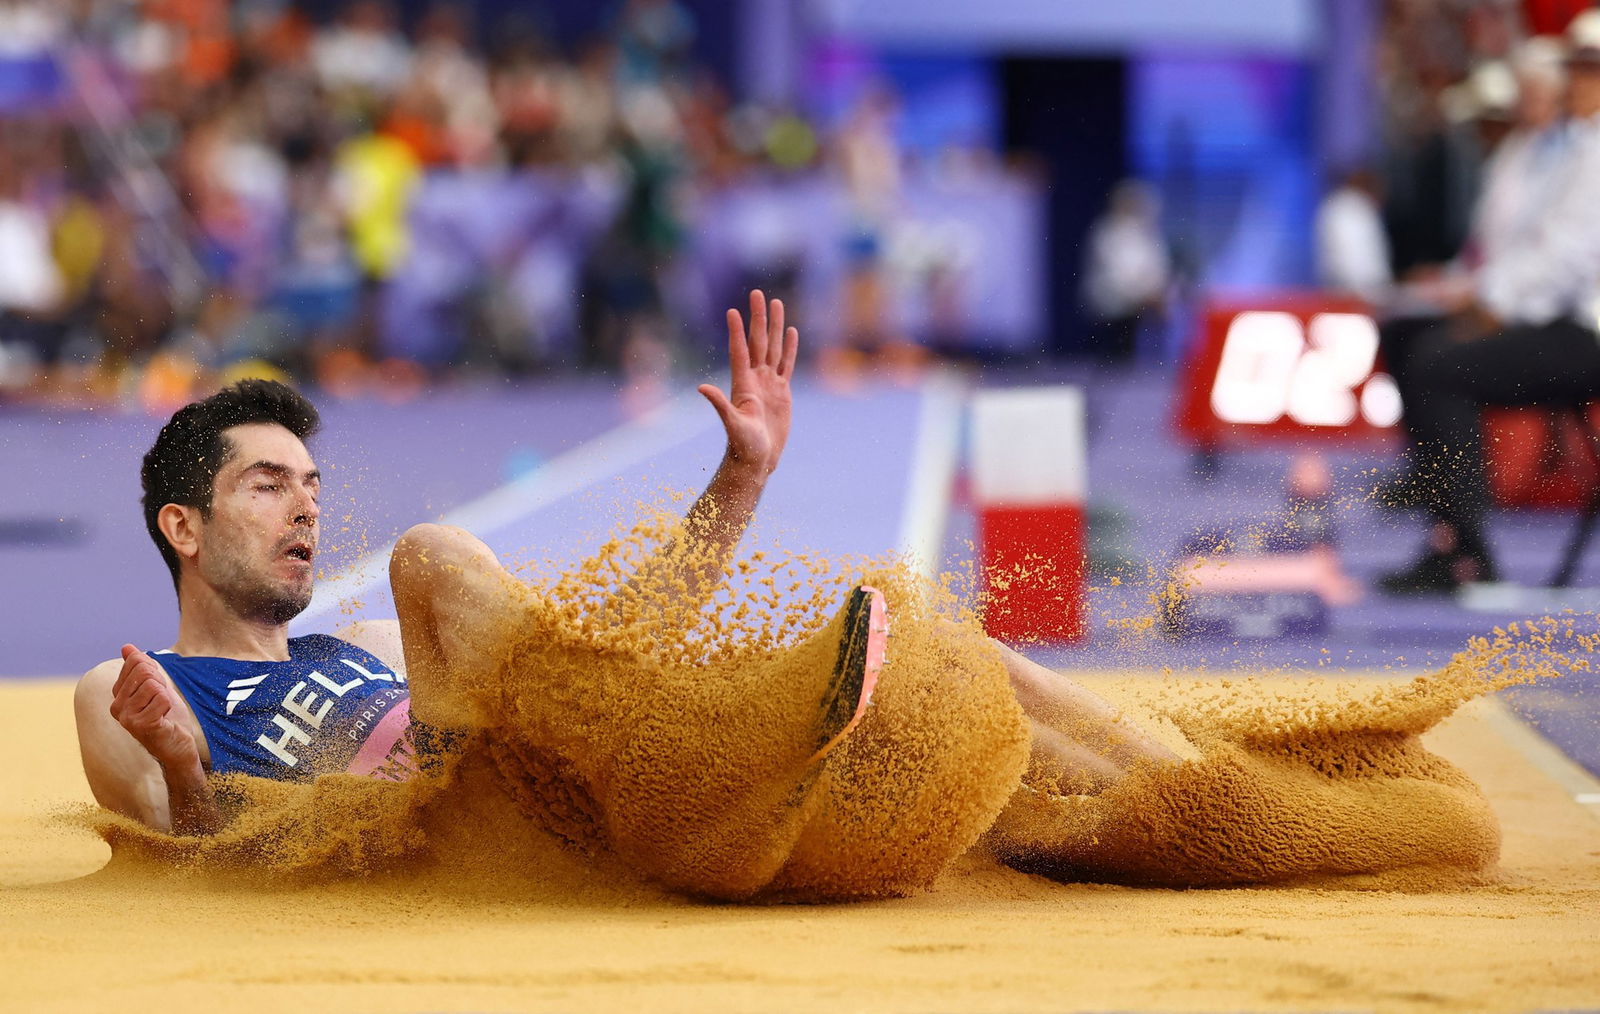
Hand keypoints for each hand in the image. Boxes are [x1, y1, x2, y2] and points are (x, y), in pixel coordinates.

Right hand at [109, 644, 198, 769]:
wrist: (177, 746)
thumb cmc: (167, 717)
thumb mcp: (155, 687)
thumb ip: (140, 667)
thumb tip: (126, 647)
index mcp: (118, 695)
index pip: (135, 662)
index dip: (155, 672)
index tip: (157, 690)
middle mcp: (117, 706)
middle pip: (144, 671)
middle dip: (161, 682)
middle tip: (162, 702)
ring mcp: (127, 717)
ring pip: (153, 685)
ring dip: (165, 695)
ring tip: (162, 711)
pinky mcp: (141, 725)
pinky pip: (162, 698)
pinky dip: (169, 705)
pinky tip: (165, 718)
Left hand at [697, 289, 797, 477]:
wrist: (757, 459)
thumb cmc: (743, 445)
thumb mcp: (732, 424)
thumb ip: (719, 405)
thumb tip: (702, 388)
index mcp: (742, 384)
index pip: (739, 351)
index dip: (736, 331)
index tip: (733, 310)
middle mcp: (754, 378)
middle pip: (757, 341)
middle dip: (758, 318)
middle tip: (757, 293)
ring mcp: (769, 383)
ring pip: (773, 347)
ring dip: (775, 326)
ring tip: (777, 303)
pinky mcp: (782, 391)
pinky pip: (787, 364)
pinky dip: (789, 348)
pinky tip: (791, 332)